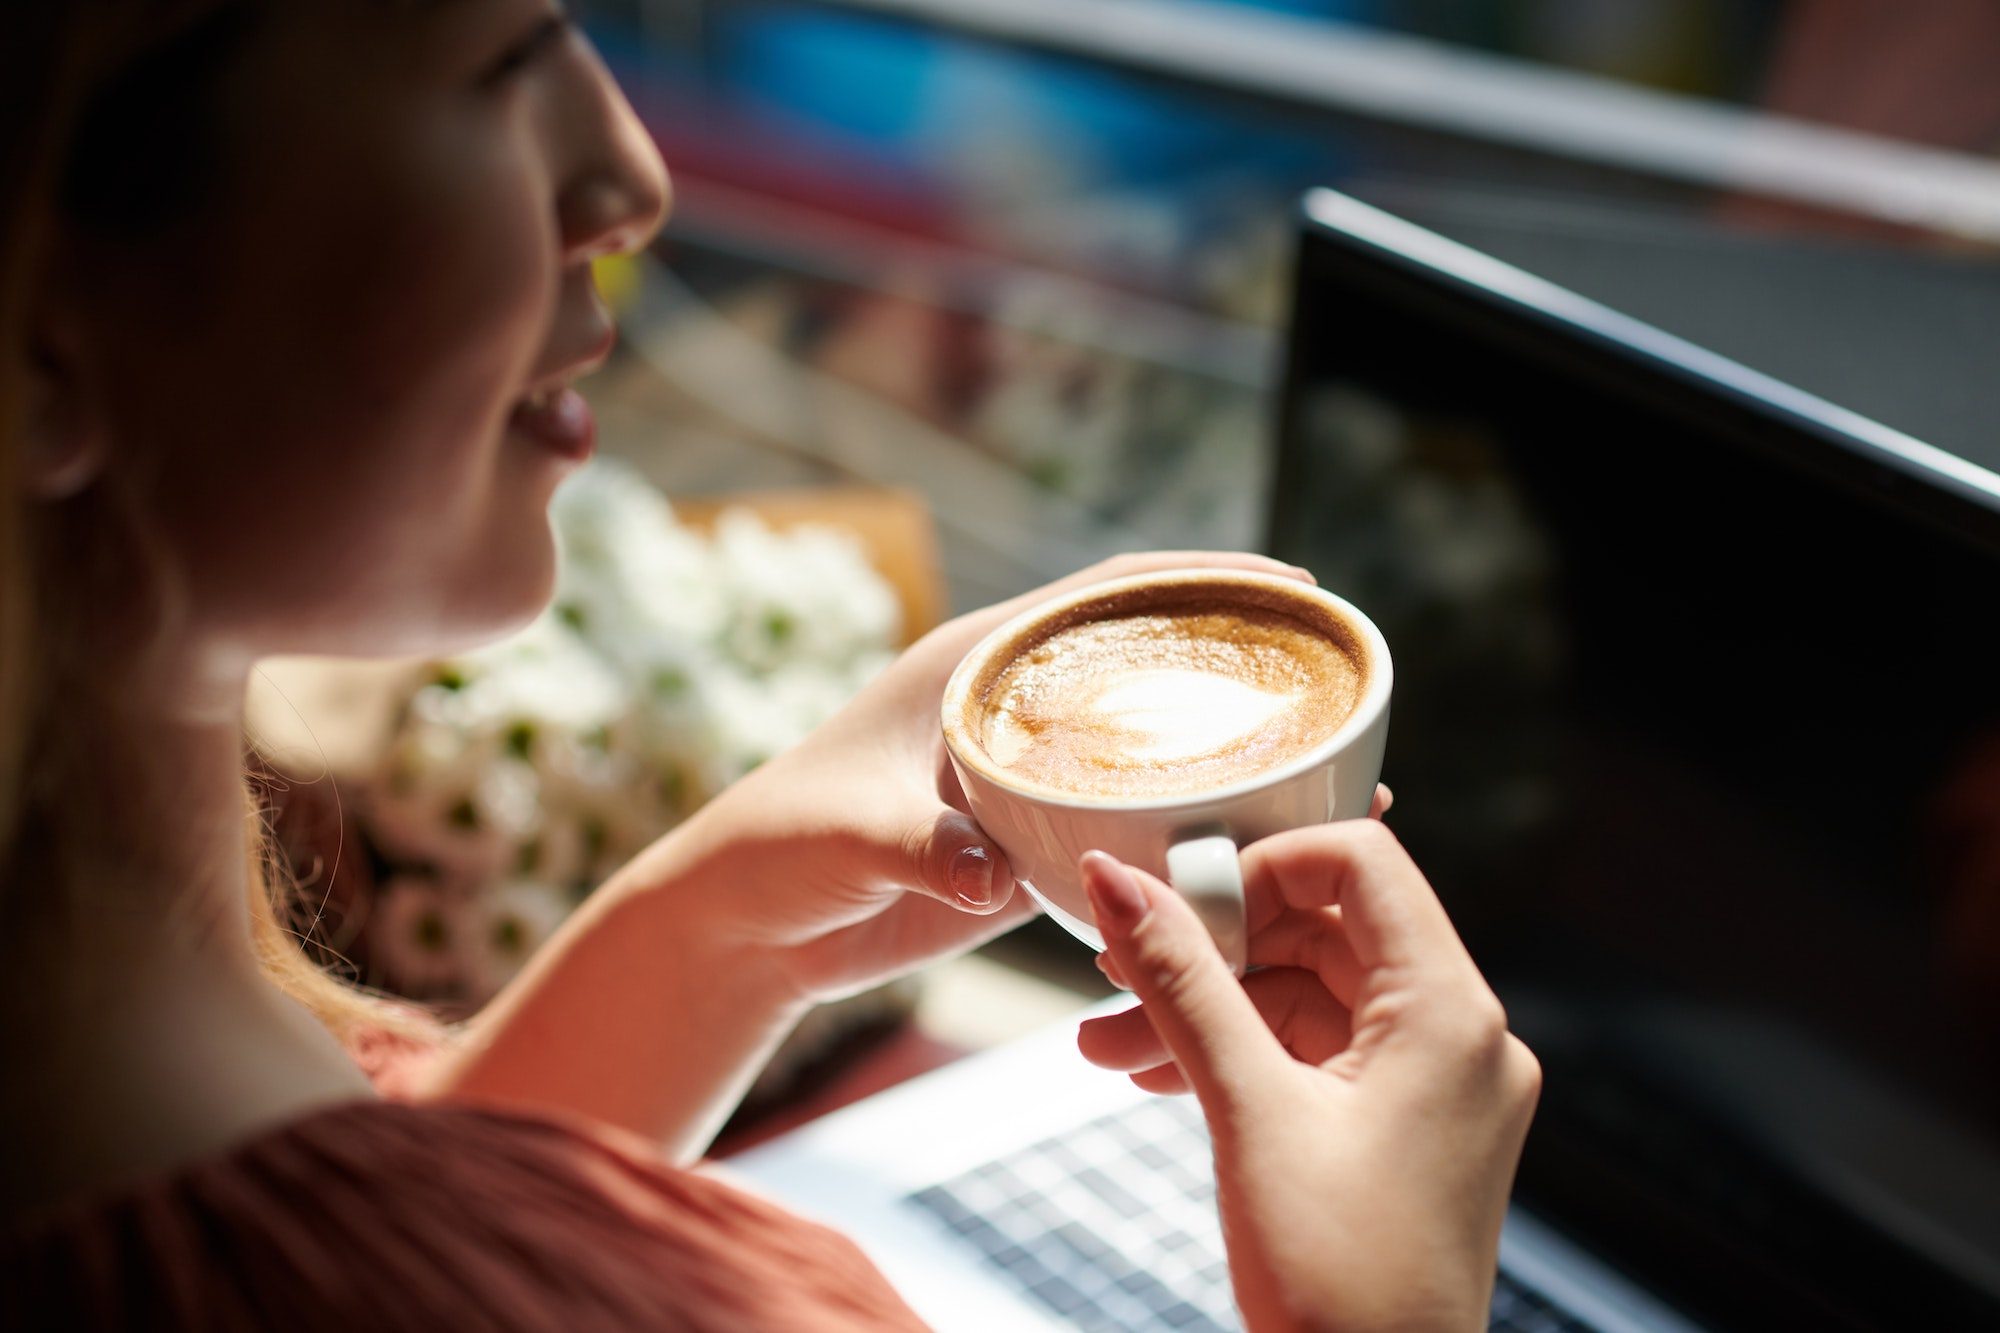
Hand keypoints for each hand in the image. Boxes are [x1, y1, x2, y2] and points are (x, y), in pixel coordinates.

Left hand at [624, 551, 1318, 1003]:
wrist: (748, 924)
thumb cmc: (778, 847)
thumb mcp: (848, 831)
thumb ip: (920, 845)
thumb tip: (987, 876)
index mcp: (974, 665)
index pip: (1105, 595)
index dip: (1198, 580)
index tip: (1289, 585)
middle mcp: (1013, 709)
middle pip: (1148, 663)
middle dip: (1240, 663)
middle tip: (1339, 680)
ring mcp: (1028, 778)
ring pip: (1149, 747)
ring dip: (1228, 753)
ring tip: (1328, 768)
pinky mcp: (1030, 847)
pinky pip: (1129, 826)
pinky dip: (1189, 830)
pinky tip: (1253, 850)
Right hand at [1075, 823, 1540, 1332]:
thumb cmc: (1341, 1285)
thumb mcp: (1247, 1111)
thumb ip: (1181, 982)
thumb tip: (1116, 882)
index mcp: (1450, 1012)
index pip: (1360, 862)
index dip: (1261, 865)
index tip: (1179, 899)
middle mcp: (1461, 1035)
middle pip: (1327, 928)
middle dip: (1213, 947)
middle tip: (1118, 970)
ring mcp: (1438, 1083)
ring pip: (1309, 996)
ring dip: (1208, 1008)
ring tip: (1109, 1040)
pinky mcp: (1408, 1127)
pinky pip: (1317, 1052)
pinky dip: (1240, 1054)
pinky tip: (1156, 1072)